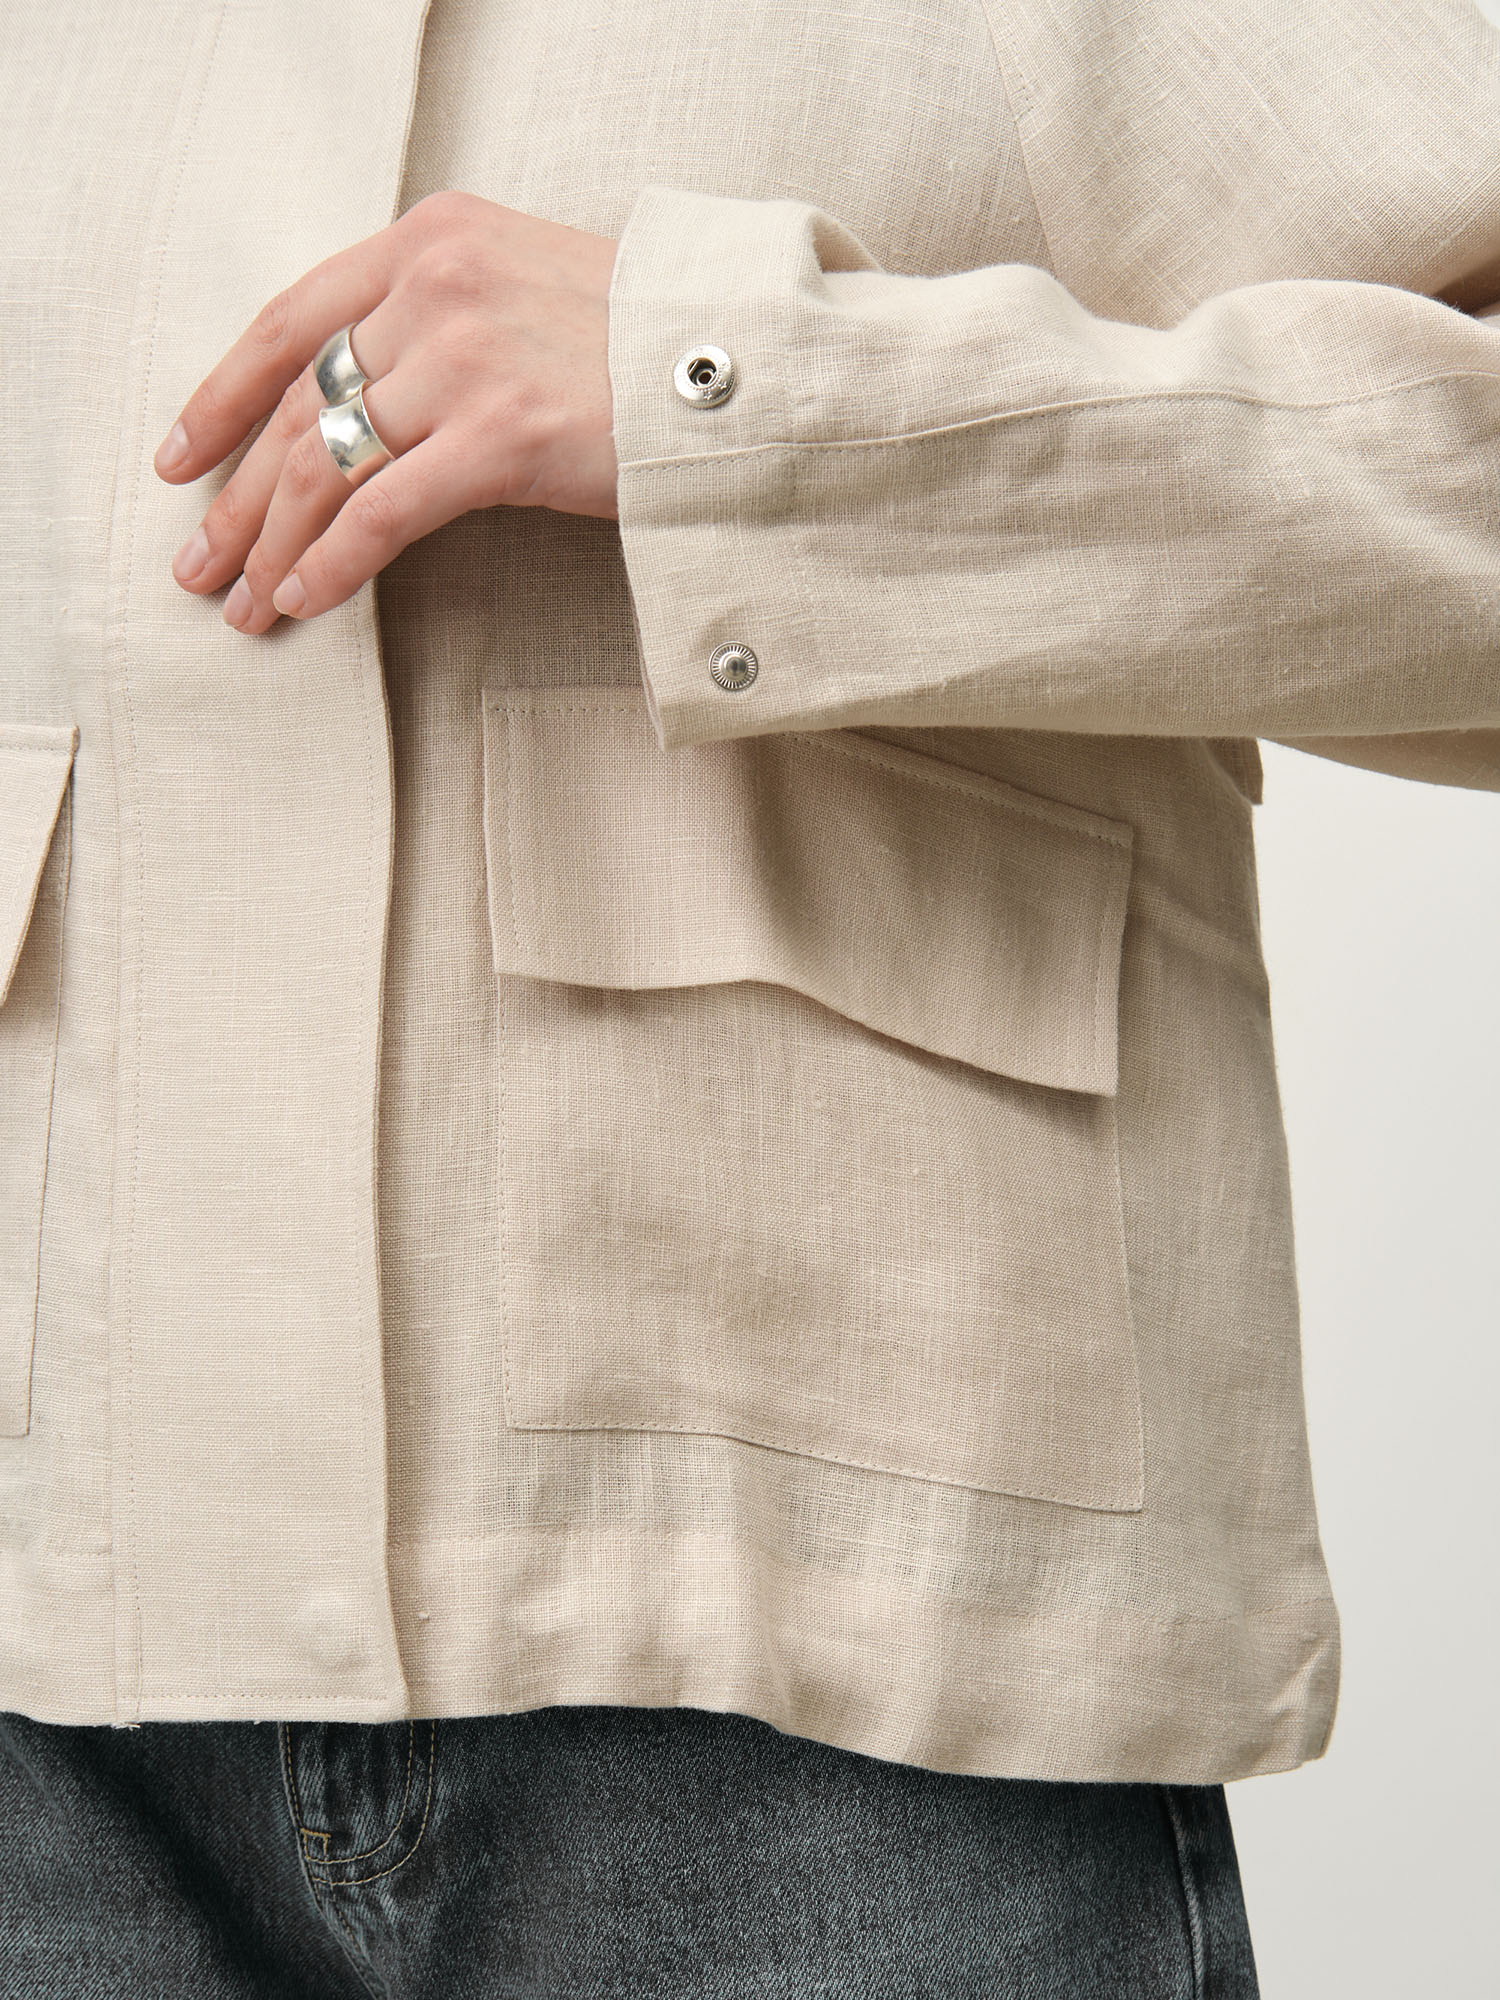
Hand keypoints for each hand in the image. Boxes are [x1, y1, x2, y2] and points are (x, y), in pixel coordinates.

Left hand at [153, 190, 619, 632]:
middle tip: (200, 565)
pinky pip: (384, 511)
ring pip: (328, 464)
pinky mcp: (502, 434)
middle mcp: (434, 285)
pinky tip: (303, 603)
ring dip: (274, 546)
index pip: (290, 320)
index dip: (221, 396)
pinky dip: (333, 564)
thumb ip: (445, 319)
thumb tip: (371, 408)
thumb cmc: (651, 344)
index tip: (179, 457)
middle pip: (298, 406)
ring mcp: (466, 357)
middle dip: (235, 499)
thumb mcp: (530, 289)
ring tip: (245, 605)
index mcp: (433, 239)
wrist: (745, 365)